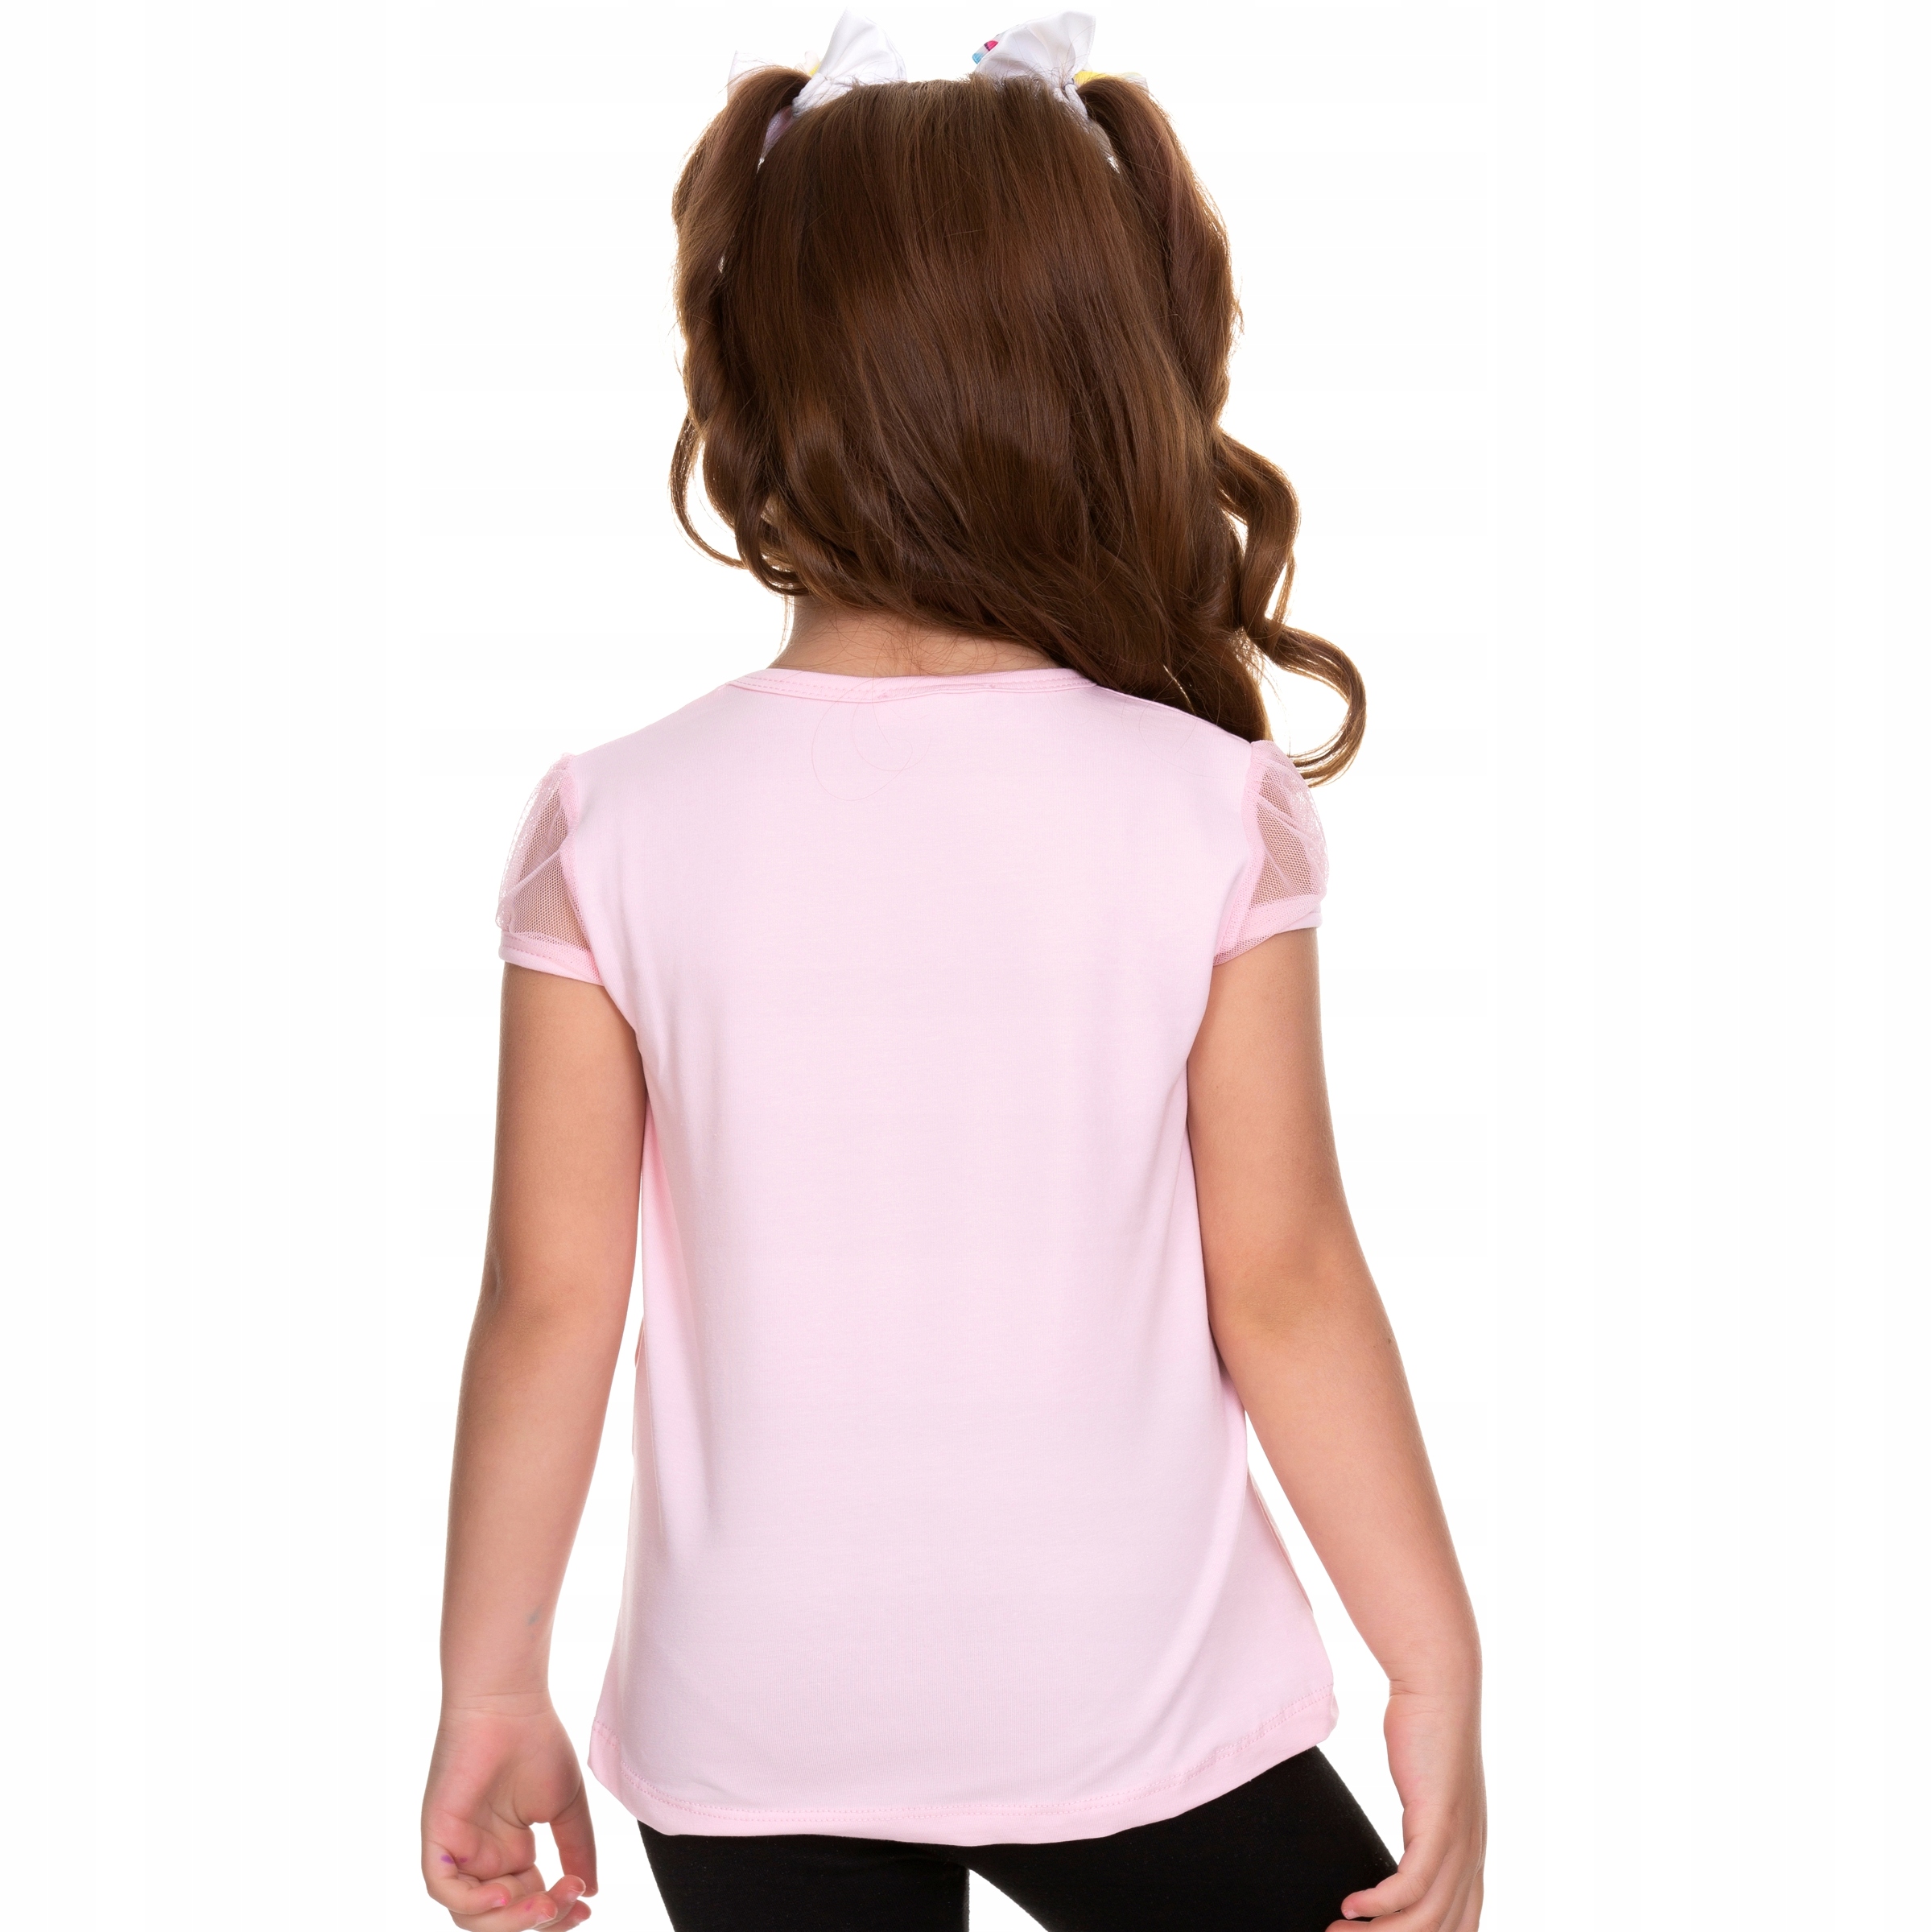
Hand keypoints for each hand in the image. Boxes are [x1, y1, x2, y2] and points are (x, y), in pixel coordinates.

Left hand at [422, 1697, 596, 1930]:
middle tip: (568, 1902)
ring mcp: (458, 1849)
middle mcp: (481, 1857)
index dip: (554, 1916)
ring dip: (511, 1920)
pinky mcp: (438, 1836)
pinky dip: (473, 1903)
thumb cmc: (536, 1741)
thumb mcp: (565, 1806)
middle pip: (500, 1919)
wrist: (509, 1704)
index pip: (527, 1904)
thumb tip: (590, 1892)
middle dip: (537, 1920)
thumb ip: (577, 1849)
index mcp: (509, 1852)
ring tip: (545, 1902)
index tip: (586, 1910)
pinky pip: (444, 1888)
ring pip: (471, 1915)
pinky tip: (506, 1895)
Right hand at [1331, 1687, 1484, 1930]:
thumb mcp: (1428, 1793)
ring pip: (1426, 1918)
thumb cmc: (1426, 1732)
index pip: (1461, 1925)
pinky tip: (1350, 1906)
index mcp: (1472, 1854)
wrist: (1439, 1686)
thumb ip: (1423, 1830)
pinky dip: (1380, 1903)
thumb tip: (1398, 1857)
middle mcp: (1472, 1856)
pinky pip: (1412, 1884)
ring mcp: (1460, 1842)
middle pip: (1441, 1931)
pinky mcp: (1440, 1823)